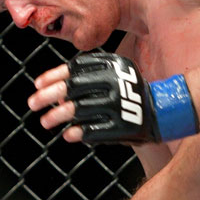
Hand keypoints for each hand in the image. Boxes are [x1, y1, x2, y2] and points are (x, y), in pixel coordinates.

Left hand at [29, 54, 198, 143]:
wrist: (166, 110)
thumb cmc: (133, 92)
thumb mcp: (116, 74)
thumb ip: (88, 76)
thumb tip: (50, 88)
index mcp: (113, 65)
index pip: (75, 67)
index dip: (53, 76)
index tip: (37, 85)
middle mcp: (116, 82)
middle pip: (73, 88)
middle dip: (48, 96)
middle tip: (32, 104)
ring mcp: (120, 105)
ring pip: (79, 110)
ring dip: (58, 116)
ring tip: (45, 122)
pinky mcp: (124, 126)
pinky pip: (94, 130)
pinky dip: (79, 132)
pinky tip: (68, 134)